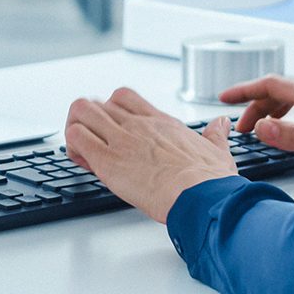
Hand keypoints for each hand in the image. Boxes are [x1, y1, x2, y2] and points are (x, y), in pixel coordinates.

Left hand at [63, 87, 237, 224]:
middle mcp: (137, 126)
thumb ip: (216, 135)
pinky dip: (72, 147)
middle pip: (98, 102)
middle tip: (94, 141)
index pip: (124, 97)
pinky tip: (82, 161)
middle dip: (90, 119)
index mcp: (160, 123)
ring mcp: (121, 140)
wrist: (202, 196)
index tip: (113, 129)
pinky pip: (76, 138)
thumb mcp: (217, 150)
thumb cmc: (210, 180)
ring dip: (76, 127)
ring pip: (81, 111)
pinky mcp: (108, 160)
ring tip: (82, 149)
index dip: (112, 109)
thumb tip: (221, 124)